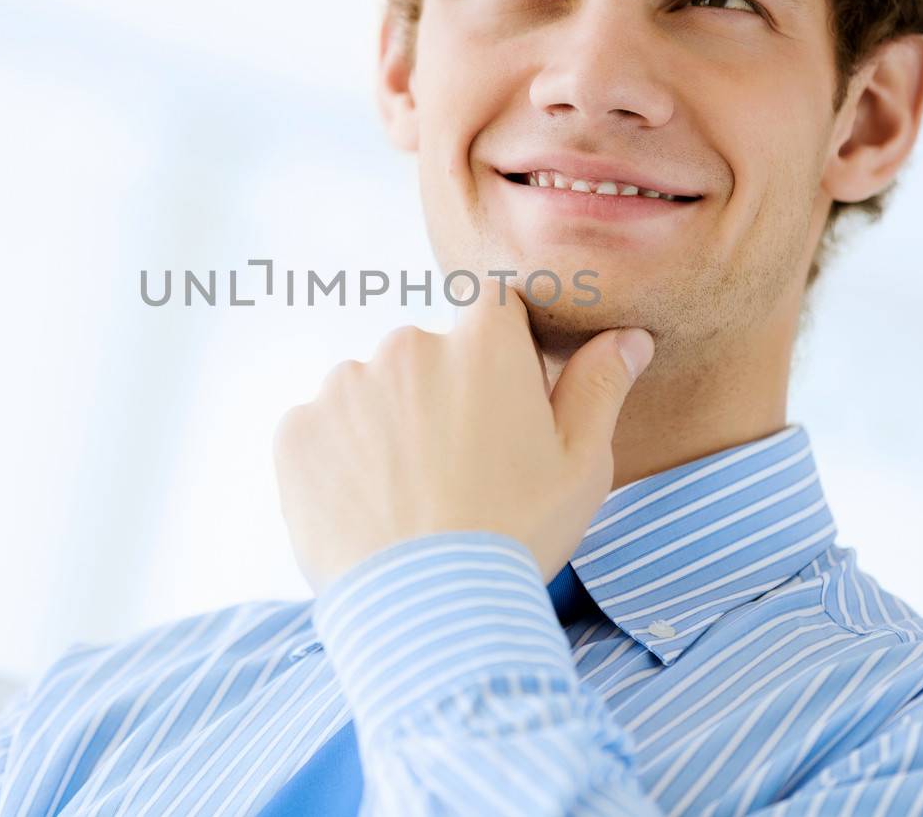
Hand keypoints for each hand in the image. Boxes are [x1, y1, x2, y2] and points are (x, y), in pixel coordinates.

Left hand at [274, 278, 654, 593]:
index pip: (494, 309)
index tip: (501, 406)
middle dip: (438, 396)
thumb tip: (627, 337)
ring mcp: (344, 386)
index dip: (500, 354)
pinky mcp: (295, 431)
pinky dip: (339, 460)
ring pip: (370, 392)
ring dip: (385, 426)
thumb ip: (599, 388)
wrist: (428, 614)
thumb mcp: (581, 466)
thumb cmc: (516, 536)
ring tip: (409, 498)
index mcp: (484, 343)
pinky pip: (322, 431)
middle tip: (456, 471)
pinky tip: (369, 509)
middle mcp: (407, 345)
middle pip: (426, 354)